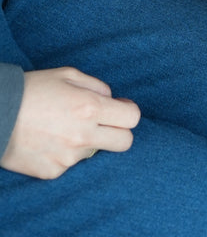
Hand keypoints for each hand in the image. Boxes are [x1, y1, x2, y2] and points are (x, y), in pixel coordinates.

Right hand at [0, 68, 140, 178]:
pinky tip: (49, 140)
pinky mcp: (53, 172)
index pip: (132, 118)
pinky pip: (70, 163)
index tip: (120, 108)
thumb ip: (97, 86)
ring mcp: (68, 157)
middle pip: (124, 142)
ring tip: (62, 127)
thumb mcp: (68, 74)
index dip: (128, 111)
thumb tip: (111, 99)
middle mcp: (83, 135)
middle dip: (120, 132)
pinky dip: (65, 152)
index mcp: (90, 107)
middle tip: (105, 123)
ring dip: (87, 141)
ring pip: (94, 152)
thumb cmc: (33, 89)